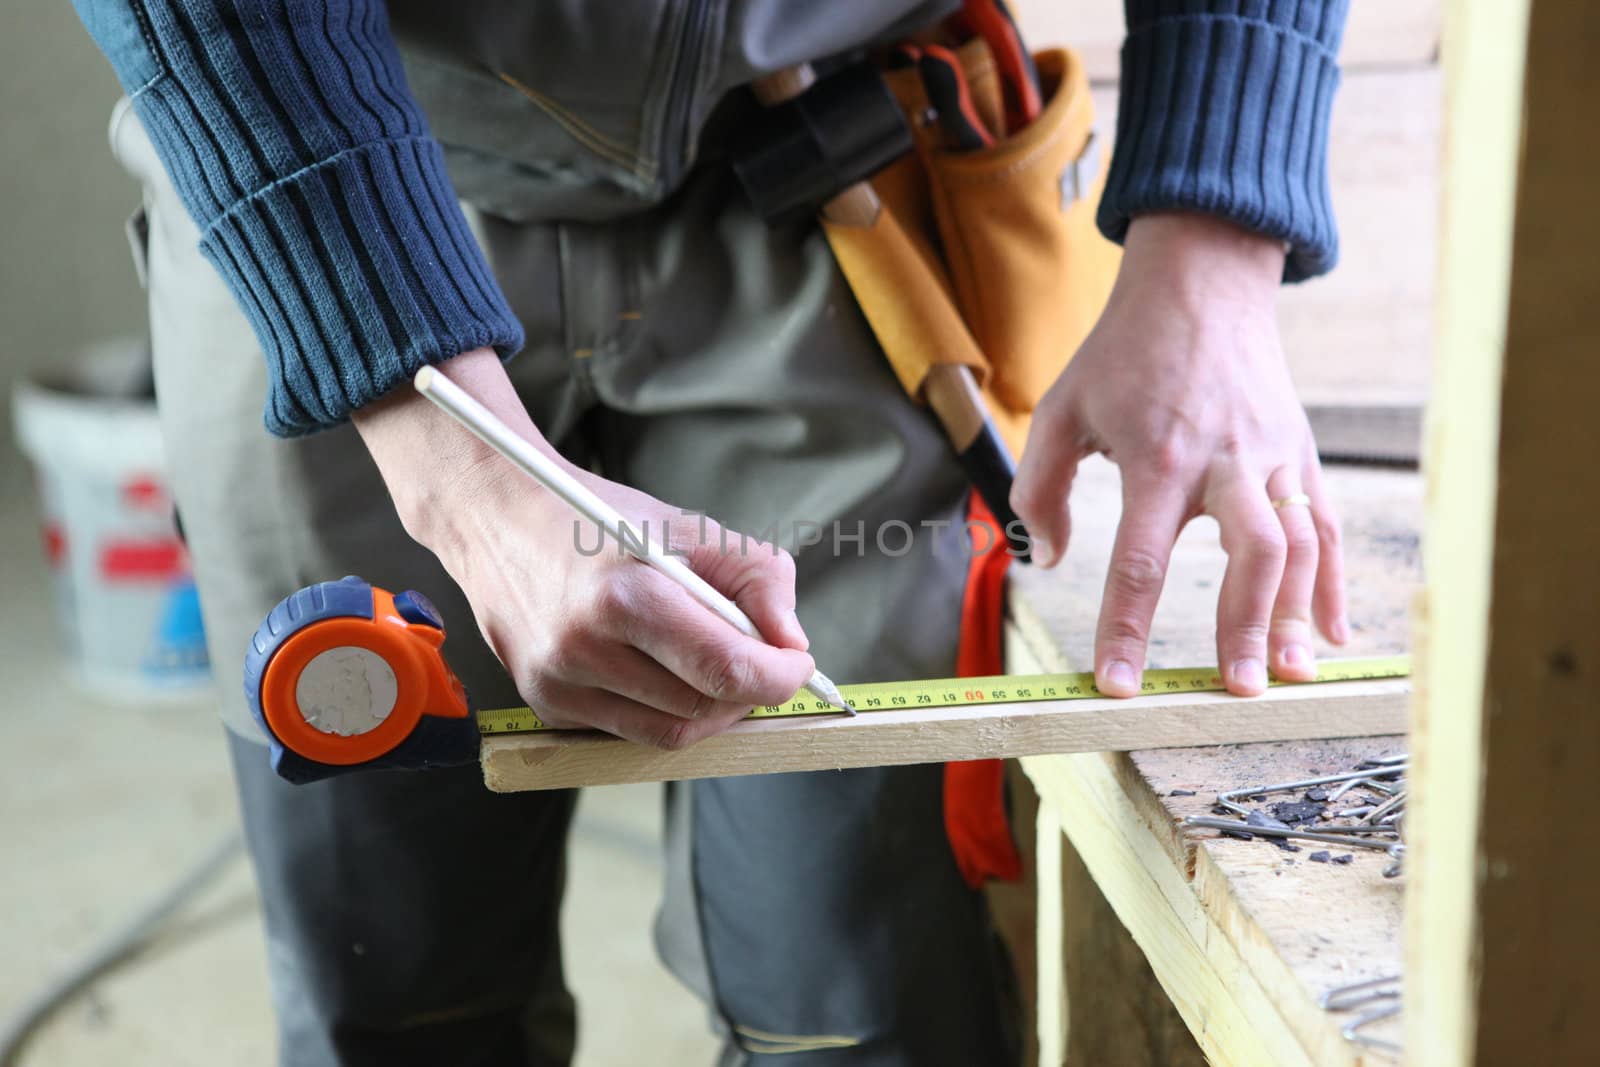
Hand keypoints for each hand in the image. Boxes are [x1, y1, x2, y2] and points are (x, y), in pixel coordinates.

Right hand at [354, 349, 815, 747]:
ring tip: (714, 663)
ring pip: (673, 730)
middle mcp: (585, 650)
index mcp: (626, 596)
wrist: (497, 522)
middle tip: (760, 657)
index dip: (778, 676)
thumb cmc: (596, 521)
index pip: (726, 669)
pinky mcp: (548, 706)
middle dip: (748, 688)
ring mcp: (560, 686)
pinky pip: (632, 730)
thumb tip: (790, 642)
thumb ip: (758, 577)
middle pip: (705, 705)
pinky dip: (665, 708)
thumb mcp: (687, 526)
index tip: (797, 663)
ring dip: (711, 705)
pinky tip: (661, 669)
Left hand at [1012, 213, 1347, 697]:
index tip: (1119, 685)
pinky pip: (1326, 524)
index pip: (1140, 563)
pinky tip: (1329, 633)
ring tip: (1290, 676)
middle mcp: (1226, 462)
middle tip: (1236, 688)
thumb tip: (1048, 561)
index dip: (1127, 629)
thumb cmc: (1125, 352)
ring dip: (1297, 614)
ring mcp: (1274, 458)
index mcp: (1158, 459)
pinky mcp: (1302, 453)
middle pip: (1251, 555)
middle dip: (1245, 626)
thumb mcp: (1061, 409)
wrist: (1203, 283)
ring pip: (1302, 543)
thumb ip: (1039, 489)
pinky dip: (1333, 582)